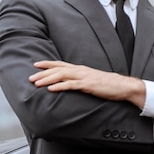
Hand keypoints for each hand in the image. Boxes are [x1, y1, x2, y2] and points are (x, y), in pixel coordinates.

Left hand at [30, 60, 145, 107]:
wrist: (122, 86)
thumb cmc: (107, 84)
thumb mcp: (91, 80)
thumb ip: (80, 80)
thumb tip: (70, 83)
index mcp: (80, 69)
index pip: (60, 64)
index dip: (47, 64)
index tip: (35, 65)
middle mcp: (80, 70)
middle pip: (57, 69)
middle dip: (43, 73)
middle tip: (30, 77)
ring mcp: (84, 77)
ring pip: (61, 75)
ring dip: (47, 79)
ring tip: (37, 83)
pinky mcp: (88, 85)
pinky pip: (71, 85)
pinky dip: (59, 86)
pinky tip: (51, 89)